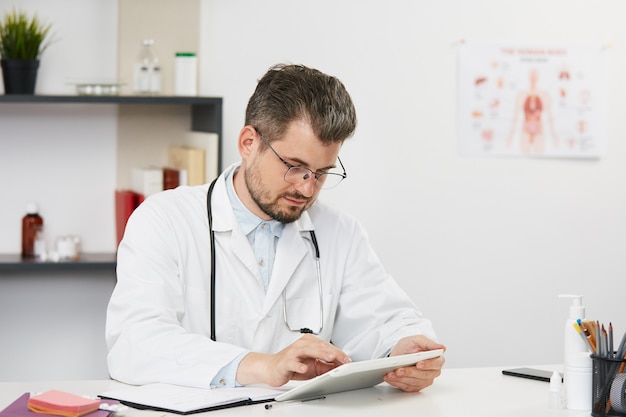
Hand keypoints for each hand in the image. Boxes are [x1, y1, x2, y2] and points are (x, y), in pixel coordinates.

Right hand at [236, 334, 351, 386]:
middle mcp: (302, 345)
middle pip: (320, 346)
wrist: (271, 368)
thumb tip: (340, 367)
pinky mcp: (285, 361)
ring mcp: (293, 352)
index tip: (347, 360)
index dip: (338, 353)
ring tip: (329, 357)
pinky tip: (303, 368)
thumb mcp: (313, 366)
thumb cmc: (292, 365)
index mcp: (310, 343)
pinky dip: (298, 365)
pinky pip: (292, 363)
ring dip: (319, 353)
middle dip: (333, 352)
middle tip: (343, 359)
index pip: (327, 346)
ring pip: (308, 350)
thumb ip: (326, 366)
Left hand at [383, 335, 445, 391]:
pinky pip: (408, 387)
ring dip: (402, 378)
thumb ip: (429, 343)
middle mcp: (433, 372)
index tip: (418, 364)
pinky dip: (398, 383)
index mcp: (436, 359)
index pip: (436, 364)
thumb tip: (442, 348)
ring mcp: (425, 380)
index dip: (428, 365)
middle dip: (410, 372)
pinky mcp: (416, 386)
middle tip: (399, 370)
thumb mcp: (417, 340)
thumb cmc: (409, 346)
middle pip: (424, 375)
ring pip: (415, 382)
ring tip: (391, 374)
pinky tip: (391, 378)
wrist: (398, 353)